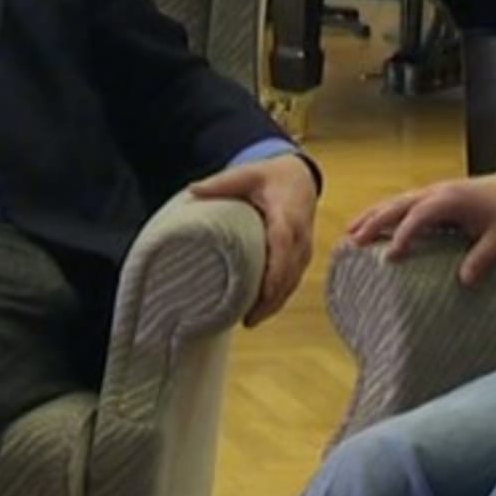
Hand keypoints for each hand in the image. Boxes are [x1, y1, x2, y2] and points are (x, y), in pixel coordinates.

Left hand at [189, 153, 317, 326]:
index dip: (274, 274)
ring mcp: (304, 249)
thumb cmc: (273, 177)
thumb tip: (191, 191)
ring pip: (293, 283)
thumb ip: (221, 184)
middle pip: (289, 275)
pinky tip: (262, 310)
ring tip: (250, 321)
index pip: (283, 248)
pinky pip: (293, 281)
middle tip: (246, 320)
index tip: (260, 296)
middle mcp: (300, 237)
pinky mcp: (302, 256)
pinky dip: (279, 298)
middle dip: (271, 300)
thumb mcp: (248, 174)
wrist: (301, 177)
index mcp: (287, 216)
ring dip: (274, 304)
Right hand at [345, 170, 495, 285]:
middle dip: (375, 221)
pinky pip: (405, 202)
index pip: (420, 215)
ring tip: (351, 231)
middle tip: (354, 240)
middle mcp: (438, 192)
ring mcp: (435, 191)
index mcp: (452, 199)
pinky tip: (374, 223)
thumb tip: (463, 281)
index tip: (390, 254)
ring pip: (397, 201)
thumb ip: (481, 258)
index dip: (403, 233)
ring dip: (374, 214)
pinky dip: (386, 211)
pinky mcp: (435, 195)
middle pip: (399, 204)